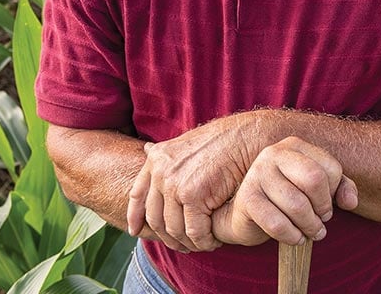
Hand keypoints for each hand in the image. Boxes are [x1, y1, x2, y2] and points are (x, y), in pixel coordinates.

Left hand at [126, 114, 261, 251]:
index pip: (137, 194)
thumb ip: (167, 155)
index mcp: (157, 158)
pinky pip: (195, 231)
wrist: (246, 136)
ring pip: (175, 229)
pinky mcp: (194, 195)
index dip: (135, 217)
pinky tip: (212, 241)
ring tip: (202, 243)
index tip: (136, 231)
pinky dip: (204, 241)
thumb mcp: (185, 144)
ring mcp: (175, 183)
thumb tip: (145, 150)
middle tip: (184, 245)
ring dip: (189, 242)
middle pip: (155, 219)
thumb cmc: (223, 140)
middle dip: (169, 237)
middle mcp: (161, 171)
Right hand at [212, 136, 358, 246]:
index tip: (325, 205)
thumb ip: (341, 188)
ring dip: (309, 227)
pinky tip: (295, 237)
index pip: (330, 169)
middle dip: (322, 208)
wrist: (248, 212)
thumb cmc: (288, 197)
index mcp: (295, 146)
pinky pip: (277, 223)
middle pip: (314, 180)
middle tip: (321, 220)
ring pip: (297, 205)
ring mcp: (258, 174)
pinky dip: (292, 236)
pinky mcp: (247, 199)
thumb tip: (351, 202)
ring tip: (309, 231)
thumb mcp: (318, 188)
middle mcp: (274, 153)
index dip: (334, 193)